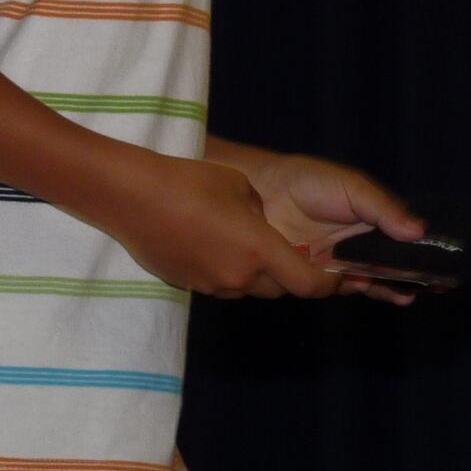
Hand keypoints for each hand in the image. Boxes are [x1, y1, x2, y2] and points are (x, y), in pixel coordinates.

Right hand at [103, 156, 343, 300]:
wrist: (131, 197)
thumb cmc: (189, 182)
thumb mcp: (240, 187)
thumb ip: (260, 213)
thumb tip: (262, 224)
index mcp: (259, 249)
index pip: (307, 283)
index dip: (327, 285)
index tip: (338, 279)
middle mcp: (240, 276)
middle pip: (279, 289)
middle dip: (289, 275)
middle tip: (291, 253)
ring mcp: (212, 285)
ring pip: (248, 287)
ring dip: (256, 272)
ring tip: (243, 241)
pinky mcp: (188, 286)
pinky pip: (221, 283)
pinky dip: (227, 270)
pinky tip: (211, 242)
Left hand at [235, 150, 425, 305]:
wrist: (260, 191)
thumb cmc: (307, 181)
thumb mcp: (351, 187)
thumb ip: (383, 208)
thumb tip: (419, 231)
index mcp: (371, 218)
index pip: (404, 239)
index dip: (425, 253)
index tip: (445, 266)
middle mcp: (359, 243)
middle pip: (394, 264)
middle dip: (416, 277)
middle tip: (438, 287)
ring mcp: (340, 262)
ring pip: (374, 279)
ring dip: (394, 286)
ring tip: (410, 294)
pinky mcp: (319, 277)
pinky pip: (346, 288)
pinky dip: (366, 289)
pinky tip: (380, 289)